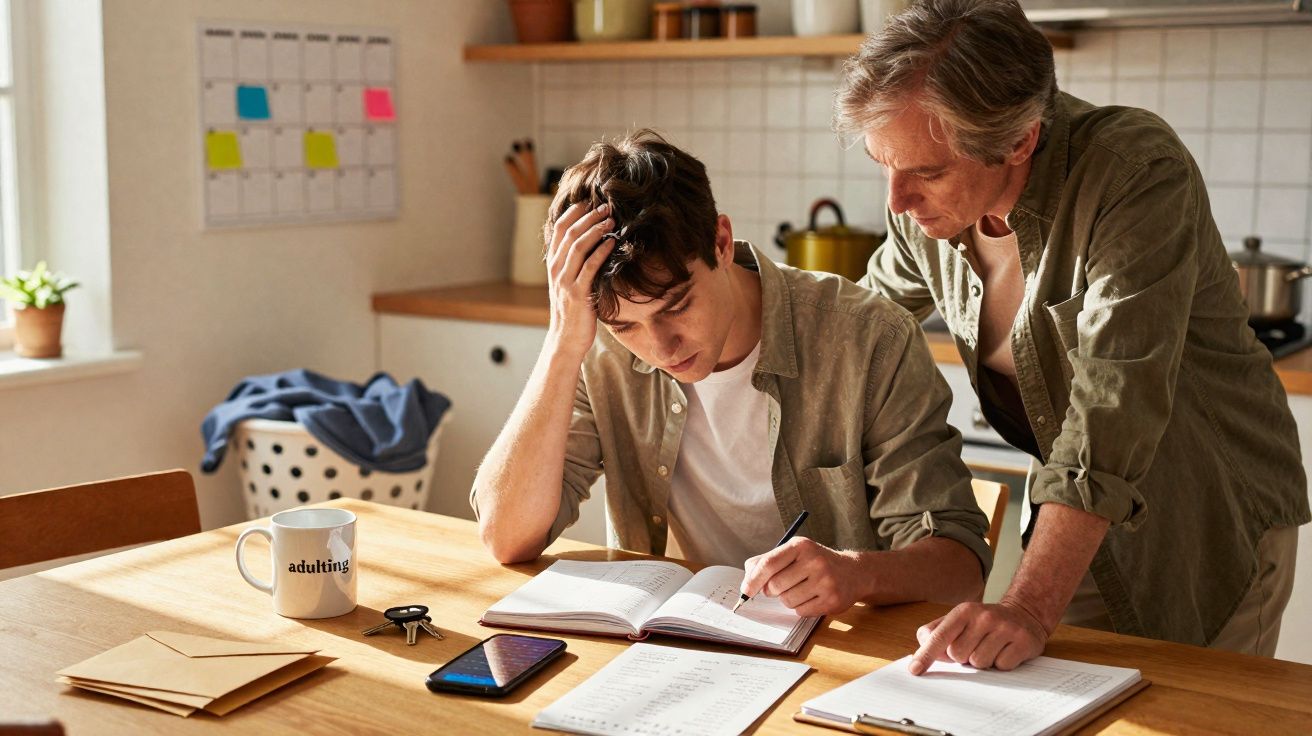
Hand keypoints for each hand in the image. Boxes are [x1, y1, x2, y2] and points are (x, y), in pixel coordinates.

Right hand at [544, 201, 615, 359]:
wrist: (566, 339)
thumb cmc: (573, 310)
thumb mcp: (569, 282)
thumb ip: (575, 262)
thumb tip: (591, 241)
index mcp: (554, 263)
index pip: (560, 228)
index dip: (574, 211)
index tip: (591, 200)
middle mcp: (556, 269)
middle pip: (569, 233)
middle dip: (588, 216)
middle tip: (607, 206)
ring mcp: (566, 281)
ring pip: (577, 246)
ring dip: (595, 230)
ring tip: (611, 219)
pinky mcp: (578, 294)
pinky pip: (589, 267)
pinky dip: (601, 252)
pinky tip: (612, 242)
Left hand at [740, 537, 864, 616]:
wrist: (853, 572)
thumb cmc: (816, 562)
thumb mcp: (794, 552)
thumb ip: (768, 561)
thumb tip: (747, 578)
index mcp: (801, 546)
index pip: (769, 564)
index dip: (753, 580)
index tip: (745, 591)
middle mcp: (814, 561)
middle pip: (775, 586)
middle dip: (772, 590)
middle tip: (780, 586)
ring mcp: (825, 582)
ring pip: (787, 601)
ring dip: (787, 599)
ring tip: (800, 589)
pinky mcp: (831, 601)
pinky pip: (800, 611)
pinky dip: (801, 607)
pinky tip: (811, 597)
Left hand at [907, 600, 1047, 674]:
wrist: (1024, 614)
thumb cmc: (984, 623)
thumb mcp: (958, 621)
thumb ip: (935, 634)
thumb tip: (921, 654)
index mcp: (964, 611)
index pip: (939, 637)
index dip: (926, 655)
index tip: (915, 670)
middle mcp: (985, 617)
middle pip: (958, 655)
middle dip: (963, 657)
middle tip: (975, 646)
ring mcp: (1005, 628)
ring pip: (980, 663)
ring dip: (983, 661)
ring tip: (990, 648)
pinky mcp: (1023, 642)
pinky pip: (1002, 667)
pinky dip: (1001, 664)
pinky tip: (1005, 651)